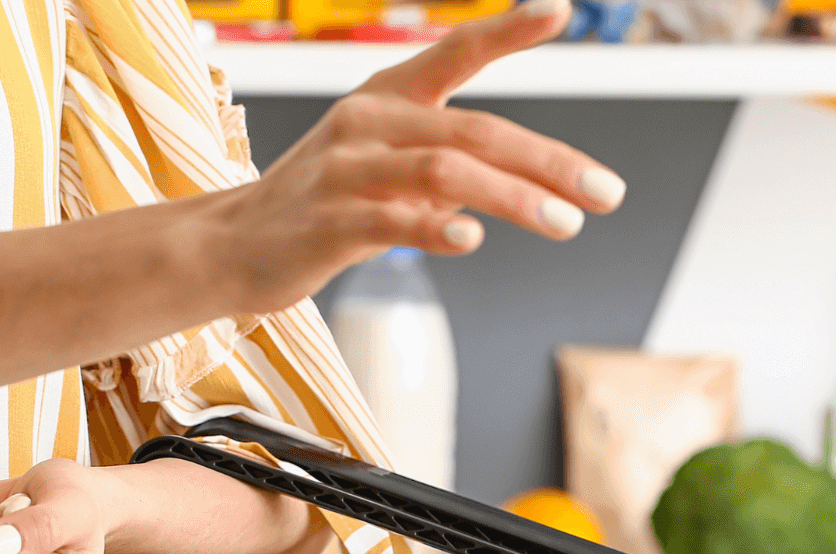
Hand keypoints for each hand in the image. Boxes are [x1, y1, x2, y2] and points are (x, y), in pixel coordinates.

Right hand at [192, 0, 625, 314]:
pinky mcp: (328, 224)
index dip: (505, 31)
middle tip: (605, 193)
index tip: (559, 12)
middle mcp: (366, 121)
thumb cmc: (321, 203)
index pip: (452, 53)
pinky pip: (393, 222)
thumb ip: (445, 163)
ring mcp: (344, 171)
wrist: (230, 247)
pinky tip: (474, 240)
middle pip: (473, 132)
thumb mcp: (382, 163)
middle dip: (549, 161)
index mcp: (384, 97)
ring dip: (515, 198)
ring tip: (566, 223)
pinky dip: (439, 230)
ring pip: (445, 173)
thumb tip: (517, 186)